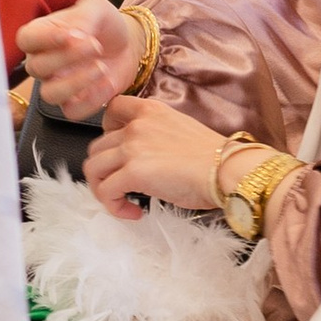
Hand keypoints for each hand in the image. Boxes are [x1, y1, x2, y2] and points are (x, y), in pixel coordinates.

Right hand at [20, 0, 140, 118]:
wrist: (128, 44)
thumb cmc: (105, 24)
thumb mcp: (96, 9)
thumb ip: (82, 18)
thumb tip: (72, 35)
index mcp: (42, 35)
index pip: (26, 40)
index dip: (43, 39)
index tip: (68, 35)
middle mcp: (43, 62)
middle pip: (37, 68)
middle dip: (67, 57)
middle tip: (94, 46)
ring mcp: (57, 85)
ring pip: (49, 95)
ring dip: (76, 82)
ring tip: (101, 67)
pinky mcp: (74, 103)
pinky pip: (72, 112)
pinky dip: (91, 100)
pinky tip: (107, 82)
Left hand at [82, 97, 227, 219]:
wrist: (226, 169)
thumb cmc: (213, 158)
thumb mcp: (181, 130)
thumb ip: (156, 135)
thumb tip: (144, 157)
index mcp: (151, 110)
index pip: (112, 108)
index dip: (106, 129)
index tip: (115, 147)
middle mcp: (137, 125)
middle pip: (97, 146)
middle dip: (105, 169)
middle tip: (121, 185)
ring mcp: (132, 147)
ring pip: (94, 169)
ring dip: (104, 189)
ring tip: (123, 201)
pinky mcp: (132, 172)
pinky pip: (106, 191)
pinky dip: (114, 206)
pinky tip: (133, 212)